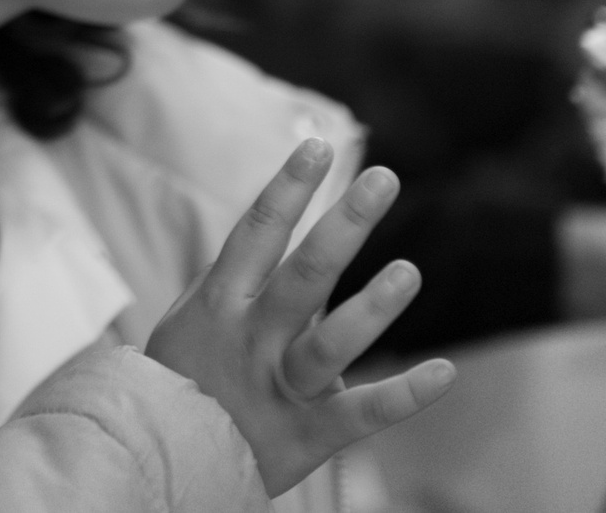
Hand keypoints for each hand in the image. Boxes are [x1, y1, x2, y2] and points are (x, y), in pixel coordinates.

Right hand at [145, 139, 455, 494]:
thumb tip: (270, 223)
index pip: (257, 233)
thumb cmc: (182, 380)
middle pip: (302, 276)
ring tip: (409, 270)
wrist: (160, 458)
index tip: (318, 146)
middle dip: (344, 224)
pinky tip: (445, 374)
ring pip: (328, 345)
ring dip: (371, 308)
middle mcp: (251, 340)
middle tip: (384, 179)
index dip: (287, 189)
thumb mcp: (188, 319)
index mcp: (220, 303)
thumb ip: (231, 278)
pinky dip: (403, 396)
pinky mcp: (306, 435)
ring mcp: (278, 387)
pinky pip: (360, 415)